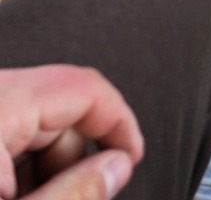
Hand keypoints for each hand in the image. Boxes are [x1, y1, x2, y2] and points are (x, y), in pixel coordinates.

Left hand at [0, 66, 143, 198]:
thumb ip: (73, 192)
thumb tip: (115, 167)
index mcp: (0, 105)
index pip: (83, 88)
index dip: (119, 121)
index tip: (131, 154)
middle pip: (60, 106)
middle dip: (77, 153)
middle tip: (80, 192)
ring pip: (33, 118)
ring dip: (47, 162)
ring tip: (38, 197)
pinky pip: (8, 127)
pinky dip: (18, 161)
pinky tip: (13, 192)